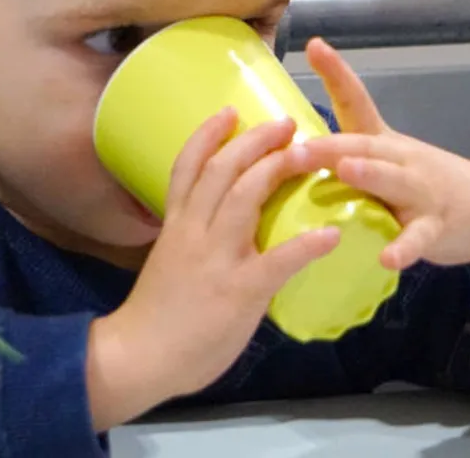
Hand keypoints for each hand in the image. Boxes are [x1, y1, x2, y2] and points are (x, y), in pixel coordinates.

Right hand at [86, 111, 339, 426]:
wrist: (137, 359)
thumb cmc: (154, 318)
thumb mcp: (169, 264)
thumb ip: (195, 242)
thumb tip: (225, 234)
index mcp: (177, 226)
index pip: (188, 167)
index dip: (209, 134)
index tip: (230, 111)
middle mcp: (195, 232)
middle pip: (224, 170)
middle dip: (256, 140)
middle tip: (287, 122)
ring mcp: (217, 258)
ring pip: (245, 197)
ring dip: (278, 168)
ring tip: (308, 152)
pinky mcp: (240, 290)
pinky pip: (277, 260)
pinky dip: (307, 245)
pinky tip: (332, 235)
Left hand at [301, 39, 469, 290]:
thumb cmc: (421, 184)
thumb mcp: (386, 162)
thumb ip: (344, 156)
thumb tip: (283, 150)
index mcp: (381, 142)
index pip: (357, 101)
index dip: (337, 73)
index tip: (315, 46)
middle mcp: (401, 158)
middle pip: (365, 144)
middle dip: (329, 146)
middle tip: (293, 150)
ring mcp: (422, 191)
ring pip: (394, 180)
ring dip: (370, 174)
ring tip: (346, 170)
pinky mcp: (437, 226)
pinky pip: (419, 237)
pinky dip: (404, 248)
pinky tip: (388, 258)